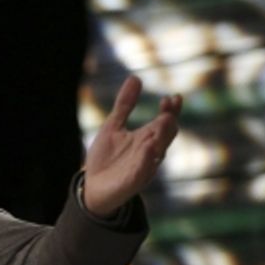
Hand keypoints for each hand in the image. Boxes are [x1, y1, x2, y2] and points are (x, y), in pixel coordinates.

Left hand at [83, 75, 182, 217]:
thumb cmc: (106, 157)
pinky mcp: (132, 181)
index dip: (170, 110)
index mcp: (146, 138)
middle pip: (165, 136)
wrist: (92, 187)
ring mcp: (142, 167)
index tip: (172, 97)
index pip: (164, 122)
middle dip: (168, 123)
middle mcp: (149, 152)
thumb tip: (135, 78)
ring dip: (162, 138)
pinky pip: (142, 170)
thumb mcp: (112, 126)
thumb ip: (124, 105)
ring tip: (166, 121)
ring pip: (158, 152)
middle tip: (170, 110)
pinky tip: (149, 148)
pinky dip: (147, 159)